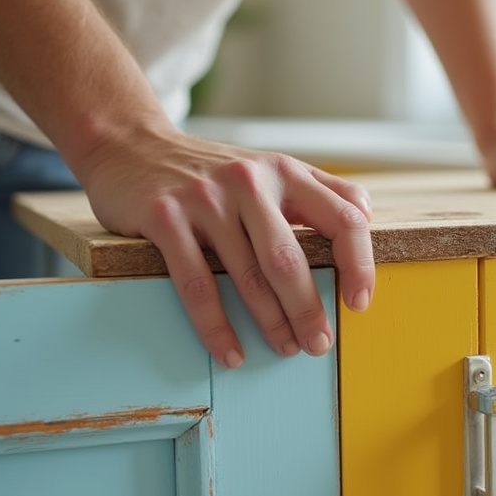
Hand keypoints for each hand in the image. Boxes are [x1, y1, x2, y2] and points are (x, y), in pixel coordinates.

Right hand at [77, 127, 374, 368]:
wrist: (130, 144)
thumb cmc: (211, 170)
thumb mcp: (269, 167)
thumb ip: (318, 188)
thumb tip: (365, 216)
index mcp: (285, 172)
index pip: (343, 217)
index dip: (359, 264)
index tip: (359, 303)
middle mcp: (250, 182)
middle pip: (290, 259)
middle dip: (308, 310)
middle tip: (319, 345)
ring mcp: (206, 199)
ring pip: (247, 276)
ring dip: (270, 323)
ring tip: (285, 349)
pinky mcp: (165, 217)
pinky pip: (197, 284)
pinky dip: (216, 326)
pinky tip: (231, 352)